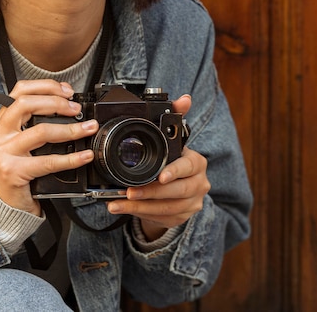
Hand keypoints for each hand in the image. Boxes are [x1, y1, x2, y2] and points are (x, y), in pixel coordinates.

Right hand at [0, 79, 98, 214]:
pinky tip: (84, 155)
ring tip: (87, 129)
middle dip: (56, 102)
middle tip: (76, 109)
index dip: (45, 86)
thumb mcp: (19, 142)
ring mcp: (3, 153)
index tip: (67, 91)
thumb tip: (66, 103)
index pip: (19, 91)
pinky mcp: (13, 171)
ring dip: (69, 129)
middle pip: (25, 104)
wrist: (5, 205)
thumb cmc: (17, 170)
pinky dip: (71, 158)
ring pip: (40, 131)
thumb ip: (32, 122)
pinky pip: (48, 161)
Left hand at [106, 95, 210, 239]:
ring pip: (166, 208)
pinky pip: (160, 218)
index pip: (188, 167)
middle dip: (149, 192)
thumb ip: (176, 117)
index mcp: (197, 163)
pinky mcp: (180, 218)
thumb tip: (185, 98)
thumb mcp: (172, 140)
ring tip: (118, 202)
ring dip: (139, 205)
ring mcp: (191, 203)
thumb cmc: (172, 159)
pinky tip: (123, 208)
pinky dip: (139, 213)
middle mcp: (199, 184)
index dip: (175, 172)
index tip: (160, 176)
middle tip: (127, 191)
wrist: (175, 186)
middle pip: (175, 192)